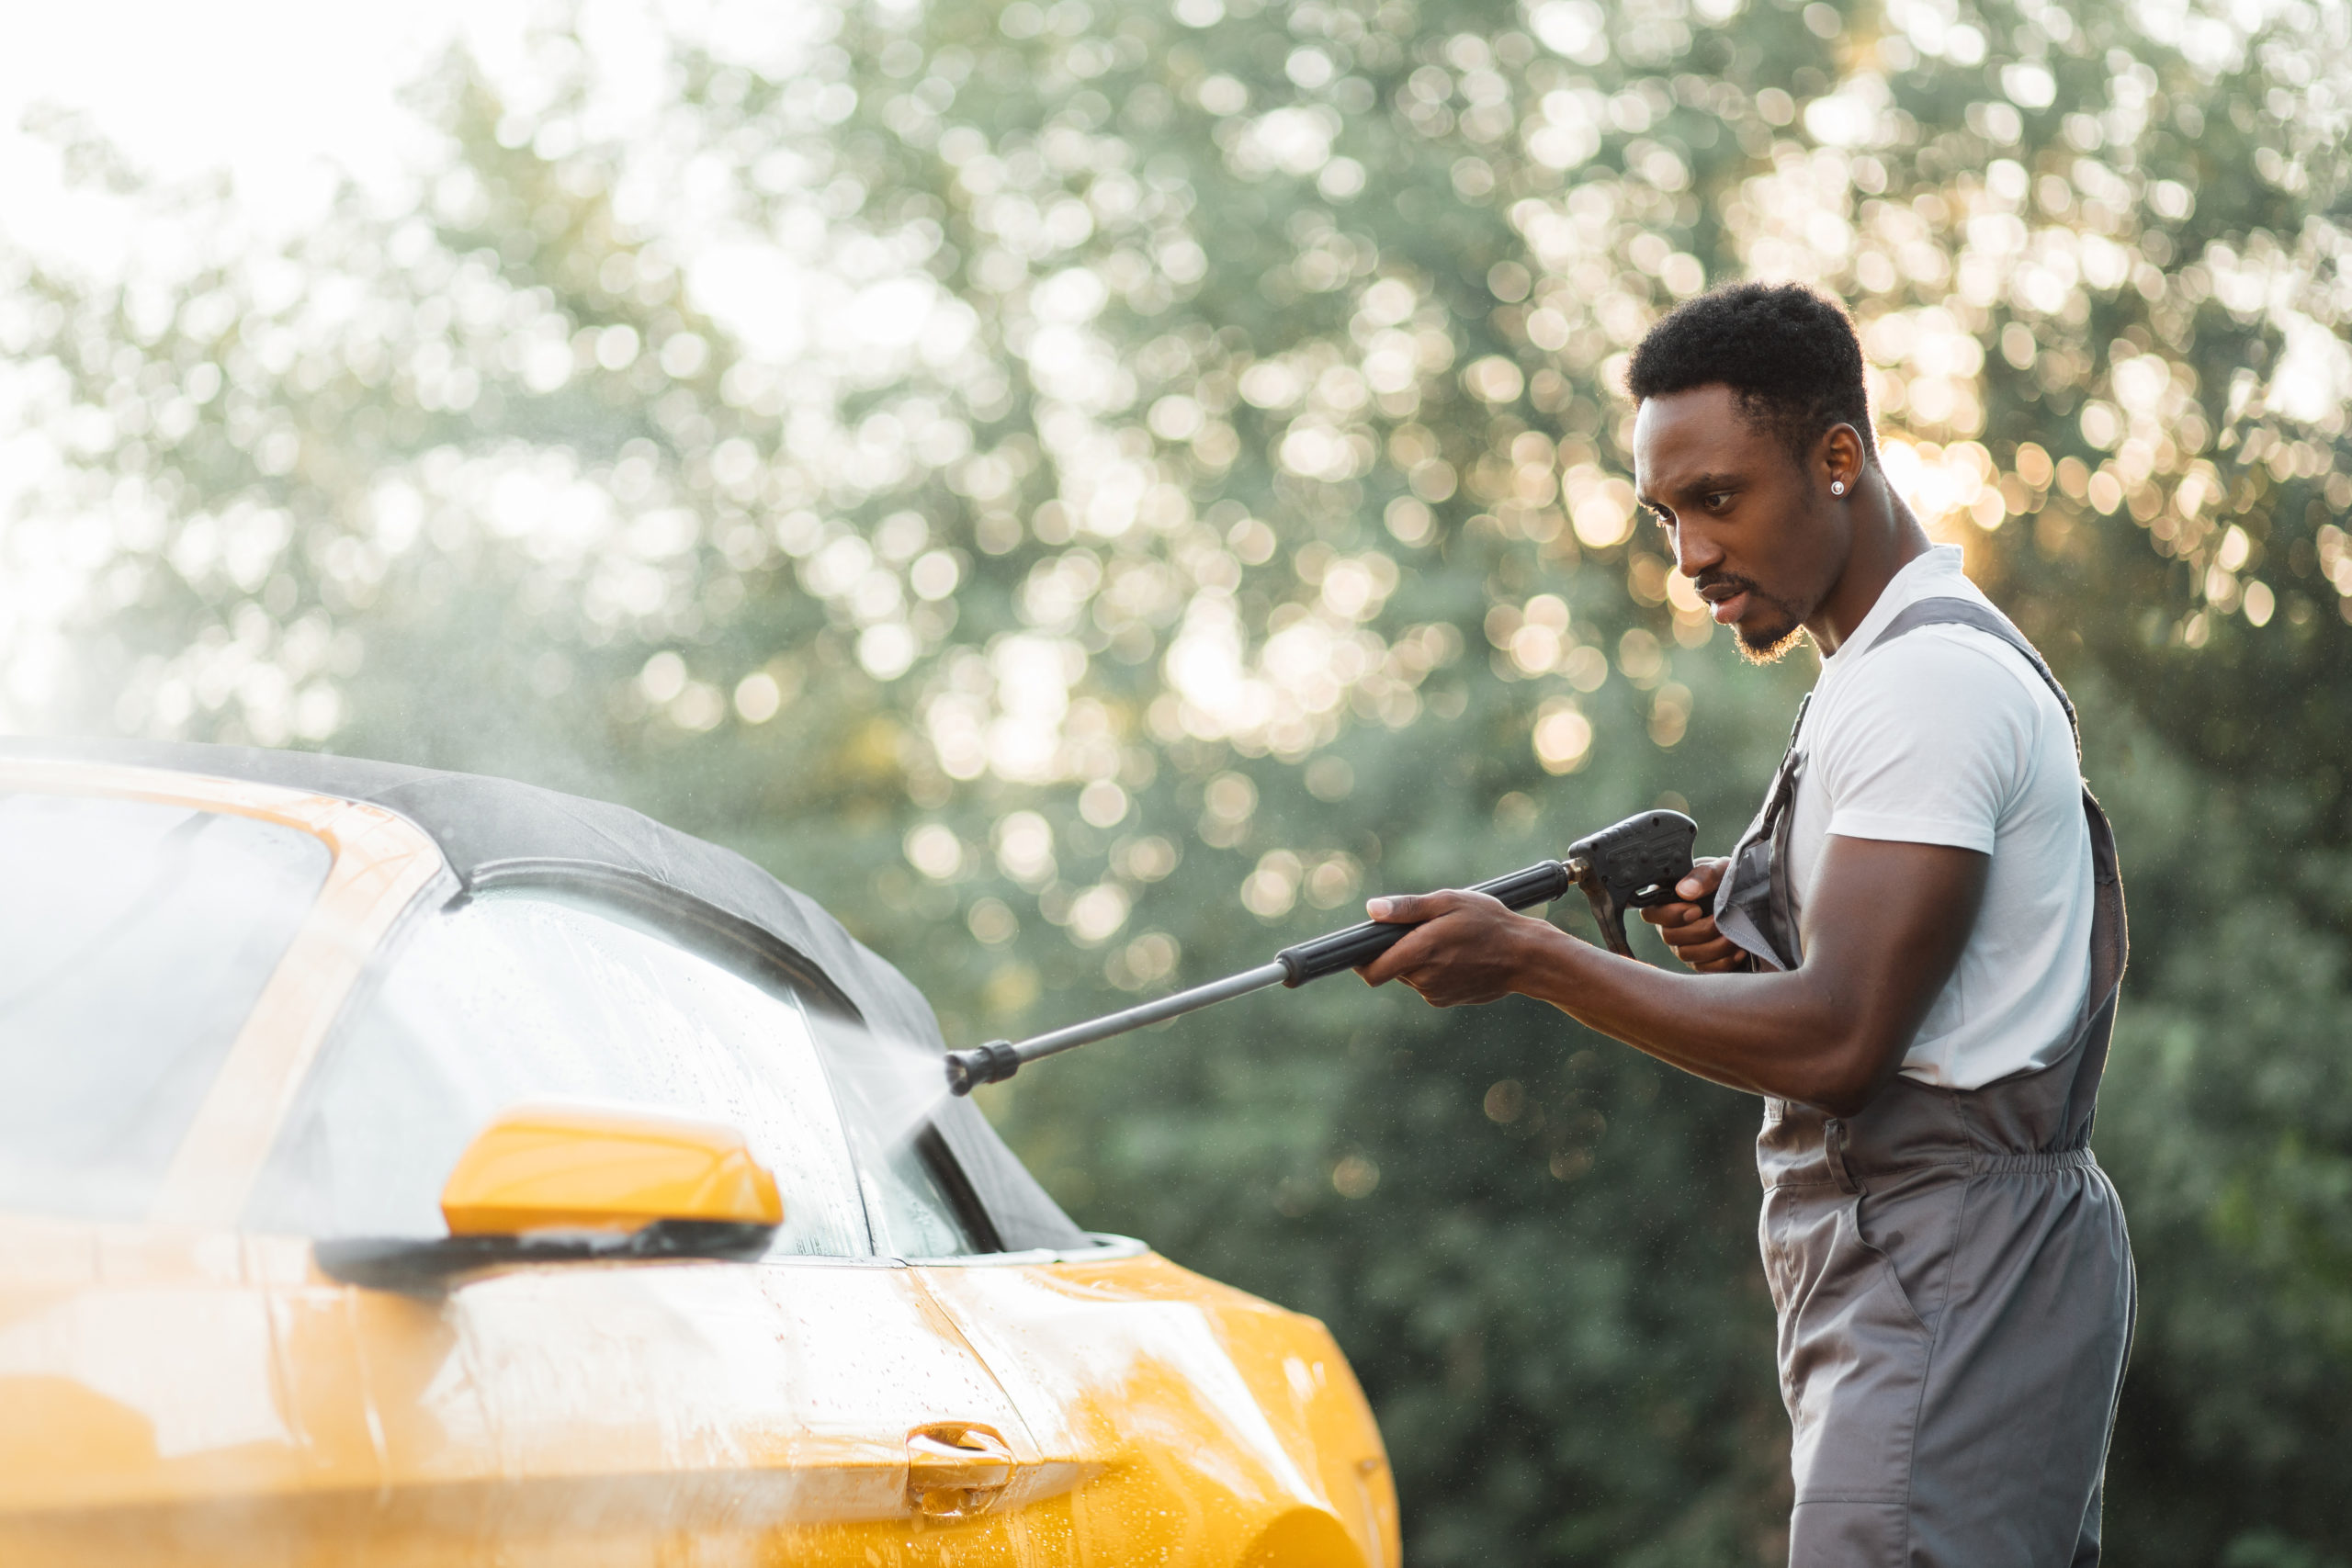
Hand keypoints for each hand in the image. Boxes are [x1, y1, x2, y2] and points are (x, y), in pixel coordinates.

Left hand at [1354, 889, 1547, 1007]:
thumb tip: (1372, 910)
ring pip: (1409, 976)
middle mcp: (1424, 978)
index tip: (1364, 947)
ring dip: (1417, 961)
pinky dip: (1432, 972)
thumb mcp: (1449, 902)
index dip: (1361, 960)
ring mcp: (1435, 993)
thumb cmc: (1489, 923)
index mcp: (1420, 952)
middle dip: (1398, 951)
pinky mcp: (1446, 1000)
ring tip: (1446, 942)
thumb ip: (1407, 908)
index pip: (1372, 971)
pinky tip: (1457, 958)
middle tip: (1425, 931)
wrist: (1525, 957)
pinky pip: (1426, 985)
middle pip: (1390, 969)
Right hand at [1639, 856, 1745, 971]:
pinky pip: (1704, 969)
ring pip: (1686, 955)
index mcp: (1665, 900)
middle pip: (1670, 937)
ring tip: (1732, 936)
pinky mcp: (1699, 960)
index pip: (1650, 913)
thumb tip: (1684, 891)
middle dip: (1699, 931)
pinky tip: (1738, 950)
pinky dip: (1723, 961)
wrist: (1745, 896)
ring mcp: (1682, 945)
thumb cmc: (1725, 879)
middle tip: (1719, 921)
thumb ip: (1702, 875)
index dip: (1670, 915)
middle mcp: (1669, 925)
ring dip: (1712, 947)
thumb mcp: (1718, 870)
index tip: (1696, 910)